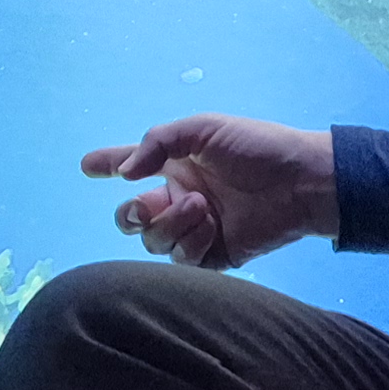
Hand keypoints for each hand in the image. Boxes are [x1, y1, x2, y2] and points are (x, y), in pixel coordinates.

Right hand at [80, 113, 335, 269]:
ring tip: (202, 207)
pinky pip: (180, 260)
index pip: (132, 165)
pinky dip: (190, 242)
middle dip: (130, 214)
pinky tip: (212, 225)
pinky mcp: (212, 256)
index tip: (87, 166)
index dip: (108, 165)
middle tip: (148, 203)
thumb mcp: (204, 129)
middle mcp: (178, 198)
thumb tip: (125, 173)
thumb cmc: (257, 147)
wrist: (301, 182)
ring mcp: (194, 229)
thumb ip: (158, 142)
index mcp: (175, 165)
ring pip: (152, 242)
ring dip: (170, 224)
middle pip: (131, 218)